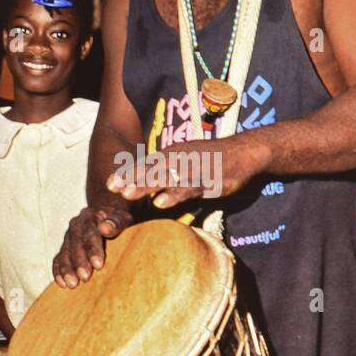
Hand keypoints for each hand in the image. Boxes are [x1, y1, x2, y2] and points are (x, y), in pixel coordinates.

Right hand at [52, 204, 132, 286]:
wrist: (107, 214)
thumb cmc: (118, 219)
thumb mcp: (122, 217)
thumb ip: (116, 222)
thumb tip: (105, 228)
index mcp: (89, 216)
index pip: (90, 233)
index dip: (93, 249)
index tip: (98, 264)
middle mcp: (76, 225)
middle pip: (76, 245)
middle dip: (80, 262)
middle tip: (85, 277)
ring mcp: (69, 237)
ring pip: (65, 253)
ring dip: (67, 269)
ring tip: (72, 284)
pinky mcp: (65, 247)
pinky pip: (58, 258)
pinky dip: (58, 270)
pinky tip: (61, 283)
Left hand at [105, 136, 263, 210]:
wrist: (245, 151)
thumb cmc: (214, 159)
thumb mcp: (189, 162)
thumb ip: (172, 174)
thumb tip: (153, 189)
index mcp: (174, 155)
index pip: (147, 164)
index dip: (129, 173)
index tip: (109, 183)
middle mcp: (180, 159)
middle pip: (151, 170)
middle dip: (131, 179)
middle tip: (111, 188)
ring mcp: (194, 169)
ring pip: (166, 178)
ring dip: (146, 186)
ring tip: (127, 195)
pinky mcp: (208, 181)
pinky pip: (188, 189)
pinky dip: (173, 195)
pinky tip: (160, 203)